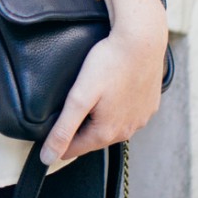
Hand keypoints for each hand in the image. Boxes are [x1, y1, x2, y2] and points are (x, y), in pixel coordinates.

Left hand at [39, 4, 168, 165]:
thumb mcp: (79, 96)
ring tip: (89, 102)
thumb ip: (63, 128)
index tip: (47, 132)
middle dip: (79, 130)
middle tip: (66, 112)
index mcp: (107, 132)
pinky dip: (118, 108)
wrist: (142, 40)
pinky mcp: (150, 105)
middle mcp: (127, 131)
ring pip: (113, 126)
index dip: (58, 141)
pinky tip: (112, 94)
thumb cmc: (109, 62)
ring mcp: (141, 118)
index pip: (74, 149)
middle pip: (94, 138)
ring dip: (100, 120)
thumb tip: (47, 158)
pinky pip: (129, 114)